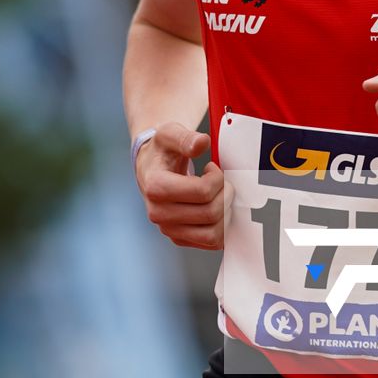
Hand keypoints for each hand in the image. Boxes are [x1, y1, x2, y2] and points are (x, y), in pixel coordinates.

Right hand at [134, 122, 232, 249]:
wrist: (151, 168)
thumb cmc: (162, 151)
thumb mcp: (170, 134)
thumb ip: (185, 138)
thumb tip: (201, 143)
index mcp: (155, 187)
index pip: (202, 192)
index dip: (217, 178)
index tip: (212, 168)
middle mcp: (158, 213)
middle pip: (210, 213)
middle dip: (226, 194)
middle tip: (221, 181)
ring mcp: (168, 229)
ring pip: (213, 234)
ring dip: (226, 213)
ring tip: (220, 196)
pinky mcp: (178, 238)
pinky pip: (211, 243)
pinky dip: (222, 227)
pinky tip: (217, 208)